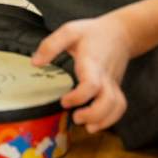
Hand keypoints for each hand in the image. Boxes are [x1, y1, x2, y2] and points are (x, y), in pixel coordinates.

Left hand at [34, 12, 134, 132]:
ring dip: (104, 120)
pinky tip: (96, 123)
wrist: (121, 32)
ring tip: (87, 126)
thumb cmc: (93, 32)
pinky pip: (120, 107)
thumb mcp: (70, 31)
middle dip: (94, 115)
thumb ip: (51, 45)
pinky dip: (111, 118)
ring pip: (117, 106)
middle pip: (109, 101)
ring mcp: (113, 83)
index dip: (79, 97)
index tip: (64, 101)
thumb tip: (35, 63)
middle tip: (76, 118)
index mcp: (92, 63)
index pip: (91, 84)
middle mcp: (105, 76)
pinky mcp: (116, 88)